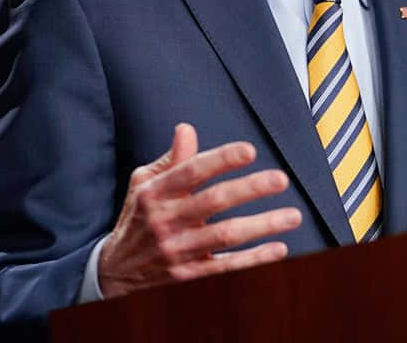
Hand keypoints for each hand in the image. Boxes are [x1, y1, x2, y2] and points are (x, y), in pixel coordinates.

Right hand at [97, 123, 301, 296]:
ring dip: (262, 225)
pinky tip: (278, 249)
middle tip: (280, 179)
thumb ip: (171, 160)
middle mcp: (165, 221)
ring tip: (292, 215)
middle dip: (250, 189)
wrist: (114, 272)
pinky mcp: (186, 276)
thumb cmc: (137, 219)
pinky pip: (225, 268)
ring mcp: (176, 251)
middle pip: (213, 202)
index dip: (221, 160)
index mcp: (154, 194)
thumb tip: (187, 129)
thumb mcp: (143, 185)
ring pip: (225, 236)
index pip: (191, 172)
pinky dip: (254, 260)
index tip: (250, 151)